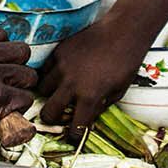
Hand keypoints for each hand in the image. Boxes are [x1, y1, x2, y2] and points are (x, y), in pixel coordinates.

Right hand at [37, 16, 156, 132]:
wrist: (123, 31)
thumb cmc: (126, 62)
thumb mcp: (119, 91)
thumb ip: (100, 107)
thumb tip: (86, 118)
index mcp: (90, 97)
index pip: (75, 128)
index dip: (74, 136)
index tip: (74, 134)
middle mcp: (72, 84)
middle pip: (48, 113)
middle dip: (52, 118)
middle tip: (58, 115)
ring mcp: (62, 66)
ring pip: (42, 90)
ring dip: (49, 94)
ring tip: (58, 91)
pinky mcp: (59, 52)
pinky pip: (45, 69)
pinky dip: (50, 75)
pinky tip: (60, 74)